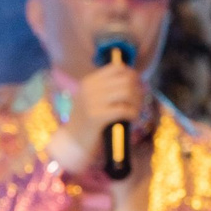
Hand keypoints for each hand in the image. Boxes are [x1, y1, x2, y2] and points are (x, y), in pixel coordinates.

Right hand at [47, 55, 147, 174]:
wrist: (72, 142)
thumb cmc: (86, 122)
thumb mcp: (91, 99)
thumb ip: (106, 88)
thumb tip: (132, 78)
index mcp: (89, 82)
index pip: (116, 68)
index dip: (131, 75)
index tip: (137, 85)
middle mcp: (89, 88)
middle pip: (125, 80)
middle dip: (137, 91)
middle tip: (138, 102)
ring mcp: (92, 102)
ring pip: (127, 93)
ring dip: (137, 102)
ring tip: (135, 111)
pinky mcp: (97, 116)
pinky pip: (125, 109)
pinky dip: (133, 114)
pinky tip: (132, 119)